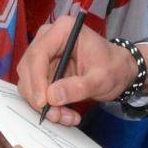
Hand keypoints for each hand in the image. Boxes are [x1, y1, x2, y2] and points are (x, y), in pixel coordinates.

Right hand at [16, 13, 142, 126]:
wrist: (119, 71)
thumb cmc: (113, 67)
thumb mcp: (101, 79)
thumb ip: (78, 87)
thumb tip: (51, 97)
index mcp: (62, 31)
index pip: (39, 53)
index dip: (36, 79)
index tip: (43, 102)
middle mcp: (48, 39)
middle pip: (28, 68)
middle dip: (38, 95)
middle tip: (54, 115)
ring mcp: (45, 56)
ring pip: (29, 82)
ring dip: (43, 104)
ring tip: (65, 117)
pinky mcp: (44, 71)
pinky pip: (36, 90)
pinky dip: (48, 105)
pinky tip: (64, 114)